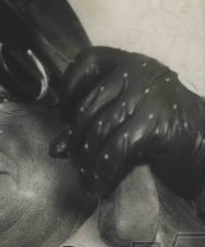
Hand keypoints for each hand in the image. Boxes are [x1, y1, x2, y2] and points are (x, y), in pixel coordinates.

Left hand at [59, 46, 204, 204]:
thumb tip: (55, 148)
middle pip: (87, 106)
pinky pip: (116, 149)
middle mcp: (138, 72)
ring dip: (86, 161)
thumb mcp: (122, 119)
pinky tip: (100, 185)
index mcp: (129, 62)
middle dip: (75, 140)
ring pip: (98, 130)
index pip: (88, 61)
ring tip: (86, 179)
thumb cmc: (157, 129)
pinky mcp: (155, 121)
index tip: (64, 116)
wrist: (202, 144)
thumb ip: (89, 125)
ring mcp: (149, 94)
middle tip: (74, 162)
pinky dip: (103, 171)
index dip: (70, 88)